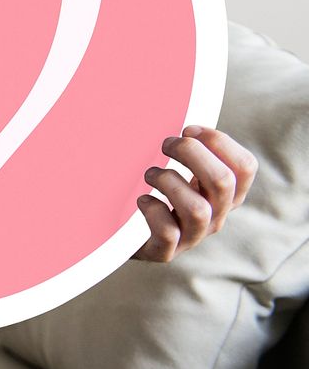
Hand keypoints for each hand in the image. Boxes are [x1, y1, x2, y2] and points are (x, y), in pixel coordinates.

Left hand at [131, 126, 257, 262]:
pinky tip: (141, 199)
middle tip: (165, 144)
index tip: (188, 129)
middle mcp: (215, 216)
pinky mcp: (166, 252)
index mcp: (224, 194)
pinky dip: (152, 210)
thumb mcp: (178, 169)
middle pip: (223, 182)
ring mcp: (192, 236)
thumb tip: (175, 117)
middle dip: (192, 154)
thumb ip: (186, 149)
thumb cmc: (154, 191)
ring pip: (198, 209)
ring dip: (169, 181)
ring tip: (149, 174)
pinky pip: (168, 233)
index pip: (244, 167)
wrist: (124, 235)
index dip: (219, 142)